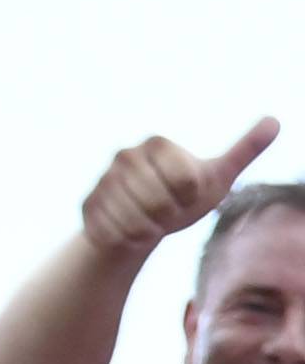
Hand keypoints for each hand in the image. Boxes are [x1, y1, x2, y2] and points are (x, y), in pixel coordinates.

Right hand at [81, 115, 278, 266]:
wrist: (140, 224)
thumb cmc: (181, 200)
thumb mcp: (215, 178)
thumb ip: (244, 151)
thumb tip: (276, 122)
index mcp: (158, 143)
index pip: (184, 180)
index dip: (189, 197)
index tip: (184, 195)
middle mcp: (126, 155)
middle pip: (158, 201)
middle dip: (168, 216)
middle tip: (165, 213)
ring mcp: (103, 180)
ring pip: (133, 219)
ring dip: (147, 231)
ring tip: (148, 224)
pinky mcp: (88, 205)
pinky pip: (110, 233)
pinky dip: (125, 241)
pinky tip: (128, 234)